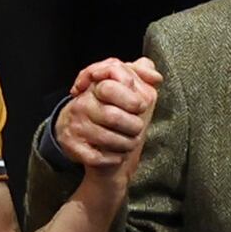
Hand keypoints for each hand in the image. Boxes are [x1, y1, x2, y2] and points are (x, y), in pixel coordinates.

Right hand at [52, 57, 162, 179]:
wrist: (82, 134)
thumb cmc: (107, 108)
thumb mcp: (122, 85)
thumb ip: (140, 74)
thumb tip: (156, 77)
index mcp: (94, 86)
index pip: (111, 88)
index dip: (132, 100)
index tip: (140, 106)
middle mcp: (82, 105)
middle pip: (113, 116)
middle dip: (134, 126)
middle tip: (137, 128)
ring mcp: (76, 126)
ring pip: (107, 138)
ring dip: (126, 143)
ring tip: (130, 141)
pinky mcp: (74, 147)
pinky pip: (98, 157)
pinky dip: (114, 158)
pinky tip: (118, 154)